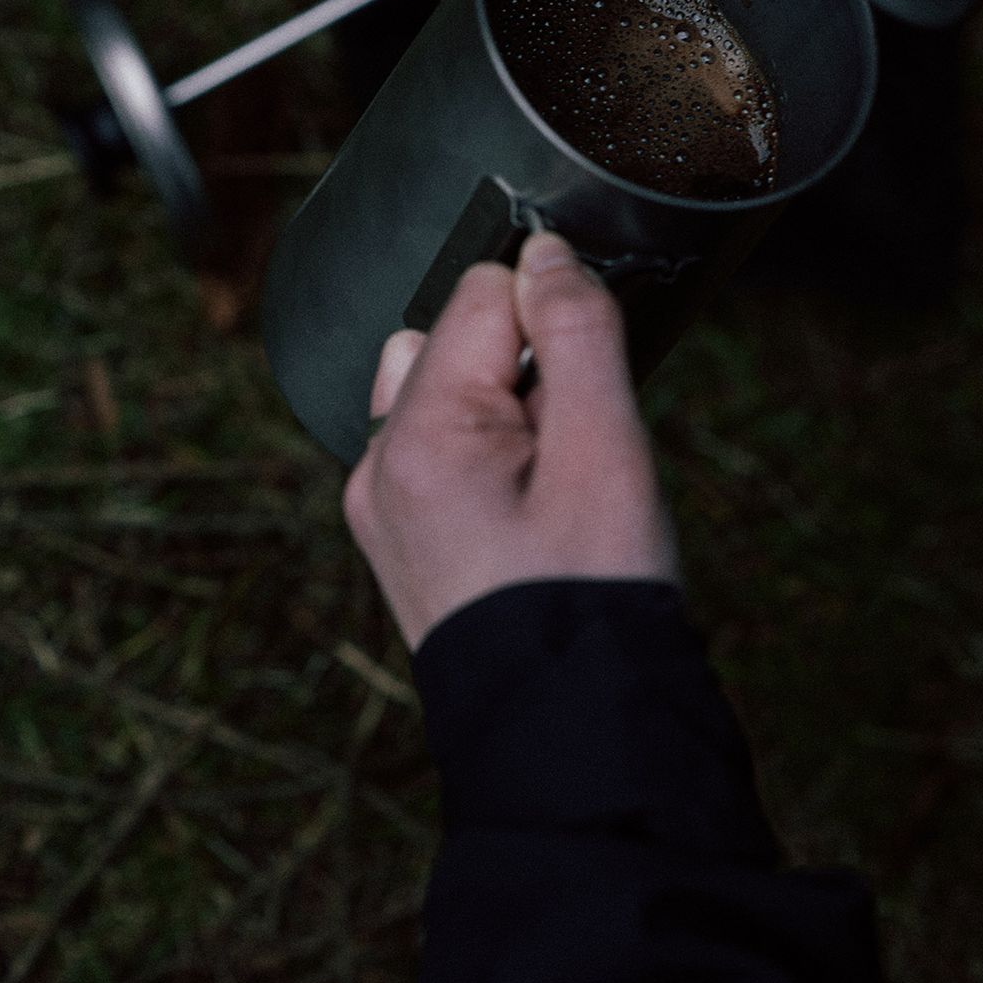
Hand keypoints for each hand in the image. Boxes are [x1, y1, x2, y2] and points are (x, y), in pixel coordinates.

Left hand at [342, 231, 678, 650]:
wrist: (574, 732)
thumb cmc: (593, 599)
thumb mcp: (605, 450)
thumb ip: (576, 333)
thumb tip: (547, 251)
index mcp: (416, 435)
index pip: (484, 292)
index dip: (555, 318)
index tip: (592, 386)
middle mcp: (377, 464)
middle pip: (461, 337)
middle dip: (529, 366)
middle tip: (579, 450)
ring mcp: (381, 505)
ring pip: (450, 389)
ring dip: (509, 407)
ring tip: (556, 482)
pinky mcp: (399, 536)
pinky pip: (440, 446)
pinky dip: (490, 450)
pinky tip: (531, 508)